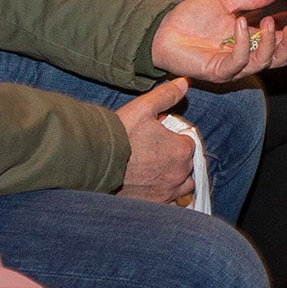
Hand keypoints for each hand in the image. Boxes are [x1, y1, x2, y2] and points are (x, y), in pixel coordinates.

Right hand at [115, 79, 196, 200]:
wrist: (96, 162)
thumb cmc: (120, 134)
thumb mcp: (143, 107)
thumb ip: (167, 95)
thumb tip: (184, 83)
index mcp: (181, 149)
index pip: (190, 142)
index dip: (176, 137)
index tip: (162, 136)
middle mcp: (180, 173)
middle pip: (189, 165)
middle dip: (178, 158)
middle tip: (158, 152)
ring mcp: (168, 191)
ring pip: (184, 187)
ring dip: (177, 179)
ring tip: (159, 171)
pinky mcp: (156, 205)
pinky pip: (171, 204)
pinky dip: (168, 197)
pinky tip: (155, 189)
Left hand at [153, 0, 286, 81]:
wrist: (162, 29)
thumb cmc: (190, 19)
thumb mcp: (225, 2)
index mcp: (250, 41)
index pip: (281, 43)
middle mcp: (244, 57)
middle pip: (278, 59)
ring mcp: (232, 66)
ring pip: (262, 63)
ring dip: (270, 43)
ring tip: (270, 22)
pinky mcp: (217, 71)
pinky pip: (237, 61)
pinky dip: (243, 43)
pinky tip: (241, 24)